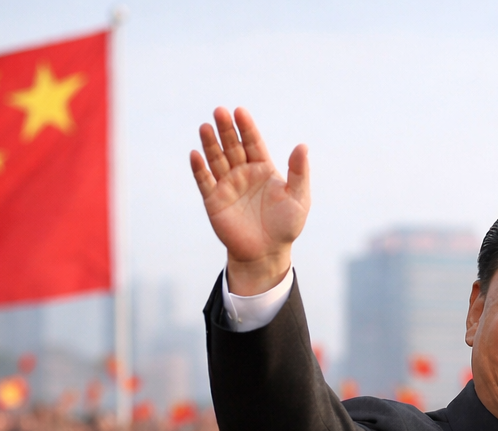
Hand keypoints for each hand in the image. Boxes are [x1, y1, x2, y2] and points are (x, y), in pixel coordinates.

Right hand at [190, 107, 309, 295]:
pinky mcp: (214, 200)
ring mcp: (227, 185)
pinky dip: (199, 168)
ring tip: (206, 127)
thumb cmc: (285, 226)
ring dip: (210, 144)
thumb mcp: (298, 199)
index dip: (246, 127)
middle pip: (232, 146)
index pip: (253, 142)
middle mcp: (243, 173)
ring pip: (216, 159)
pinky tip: (195, 155)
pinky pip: (204, 181)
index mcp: (263, 168)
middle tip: (219, 111)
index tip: (240, 111)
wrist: (267, 253)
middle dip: (226, 129)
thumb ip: (299, 173)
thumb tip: (302, 146)